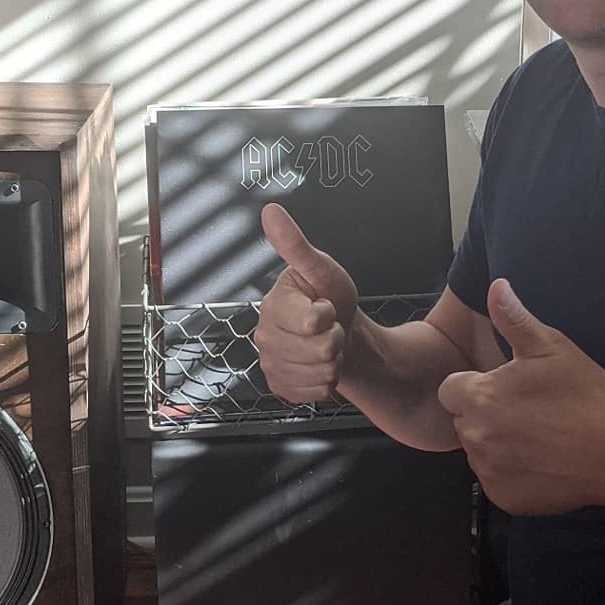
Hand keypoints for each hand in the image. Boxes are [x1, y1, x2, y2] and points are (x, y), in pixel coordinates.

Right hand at [253, 203, 359, 402]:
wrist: (340, 330)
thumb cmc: (330, 297)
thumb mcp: (320, 267)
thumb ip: (294, 244)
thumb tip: (271, 212)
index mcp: (272, 305)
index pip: (312, 322)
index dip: (328, 314)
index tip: (324, 305)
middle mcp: (264, 337)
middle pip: (321, 351)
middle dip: (335, 339)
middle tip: (328, 326)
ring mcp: (272, 365)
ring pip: (322, 373)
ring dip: (334, 360)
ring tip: (325, 343)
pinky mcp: (282, 388)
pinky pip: (318, 392)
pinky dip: (328, 380)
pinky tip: (320, 364)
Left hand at [437, 278, 604, 515]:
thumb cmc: (586, 396)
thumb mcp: (552, 347)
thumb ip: (514, 319)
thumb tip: (495, 286)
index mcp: (480, 396)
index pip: (451, 390)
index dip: (475, 386)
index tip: (506, 387)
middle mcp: (475, 436)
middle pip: (463, 421)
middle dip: (485, 414)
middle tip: (527, 411)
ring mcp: (488, 470)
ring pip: (478, 451)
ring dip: (496, 443)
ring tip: (538, 436)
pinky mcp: (502, 498)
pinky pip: (495, 480)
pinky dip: (511, 473)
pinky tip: (542, 461)